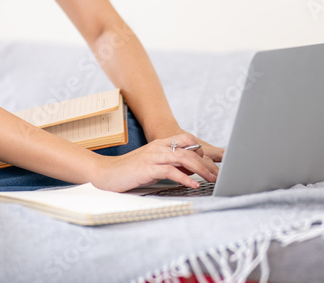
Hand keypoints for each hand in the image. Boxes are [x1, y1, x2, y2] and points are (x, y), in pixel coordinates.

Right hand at [90, 133, 220, 192]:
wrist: (105, 173)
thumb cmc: (130, 171)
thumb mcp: (154, 165)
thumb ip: (171, 165)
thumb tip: (191, 170)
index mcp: (160, 144)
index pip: (187, 139)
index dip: (201, 151)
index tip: (212, 165)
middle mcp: (158, 147)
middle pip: (189, 150)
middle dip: (207, 163)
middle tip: (217, 174)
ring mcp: (153, 156)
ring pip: (183, 158)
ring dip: (200, 169)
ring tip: (211, 179)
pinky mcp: (147, 168)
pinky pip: (171, 171)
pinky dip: (185, 178)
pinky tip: (193, 184)